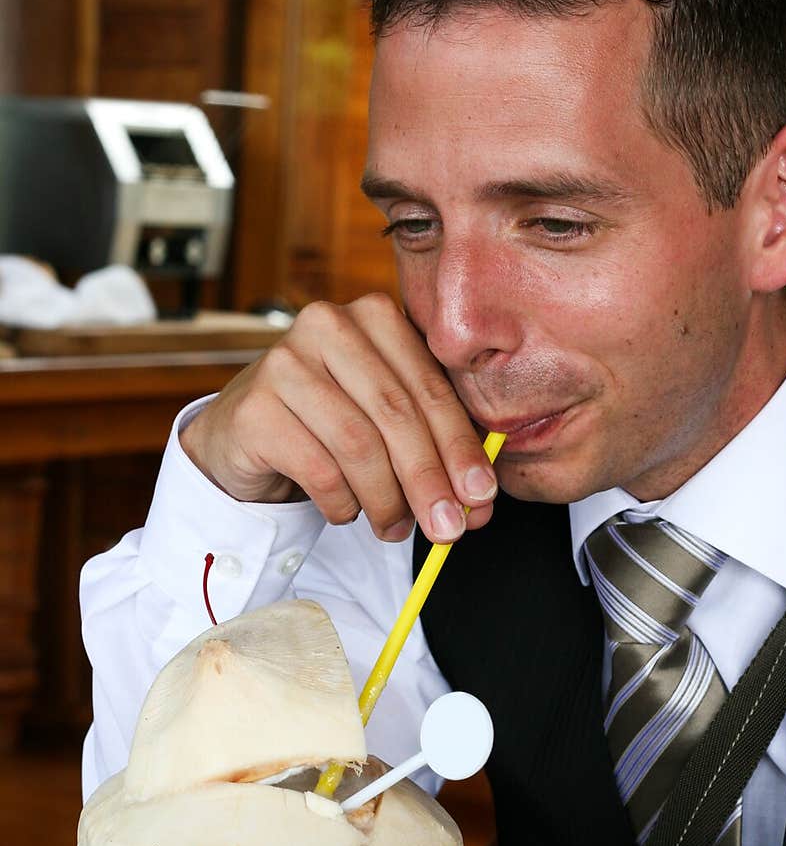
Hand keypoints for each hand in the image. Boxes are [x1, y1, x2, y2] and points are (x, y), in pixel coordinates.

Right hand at [180, 294, 497, 542]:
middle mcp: (327, 326)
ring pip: (359, 445)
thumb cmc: (329, 424)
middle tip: (448, 528)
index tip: (481, 495)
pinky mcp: (255, 409)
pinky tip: (346, 511)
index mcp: (374, 317)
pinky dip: (343, 504)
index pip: (429, 387)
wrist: (244, 435)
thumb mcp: (385, 418)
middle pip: (396, 415)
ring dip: (386, 500)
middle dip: (429, 480)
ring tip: (394, 528)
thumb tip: (479, 500)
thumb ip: (433, 445)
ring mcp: (284, 364)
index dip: (460, 447)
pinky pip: (320, 471)